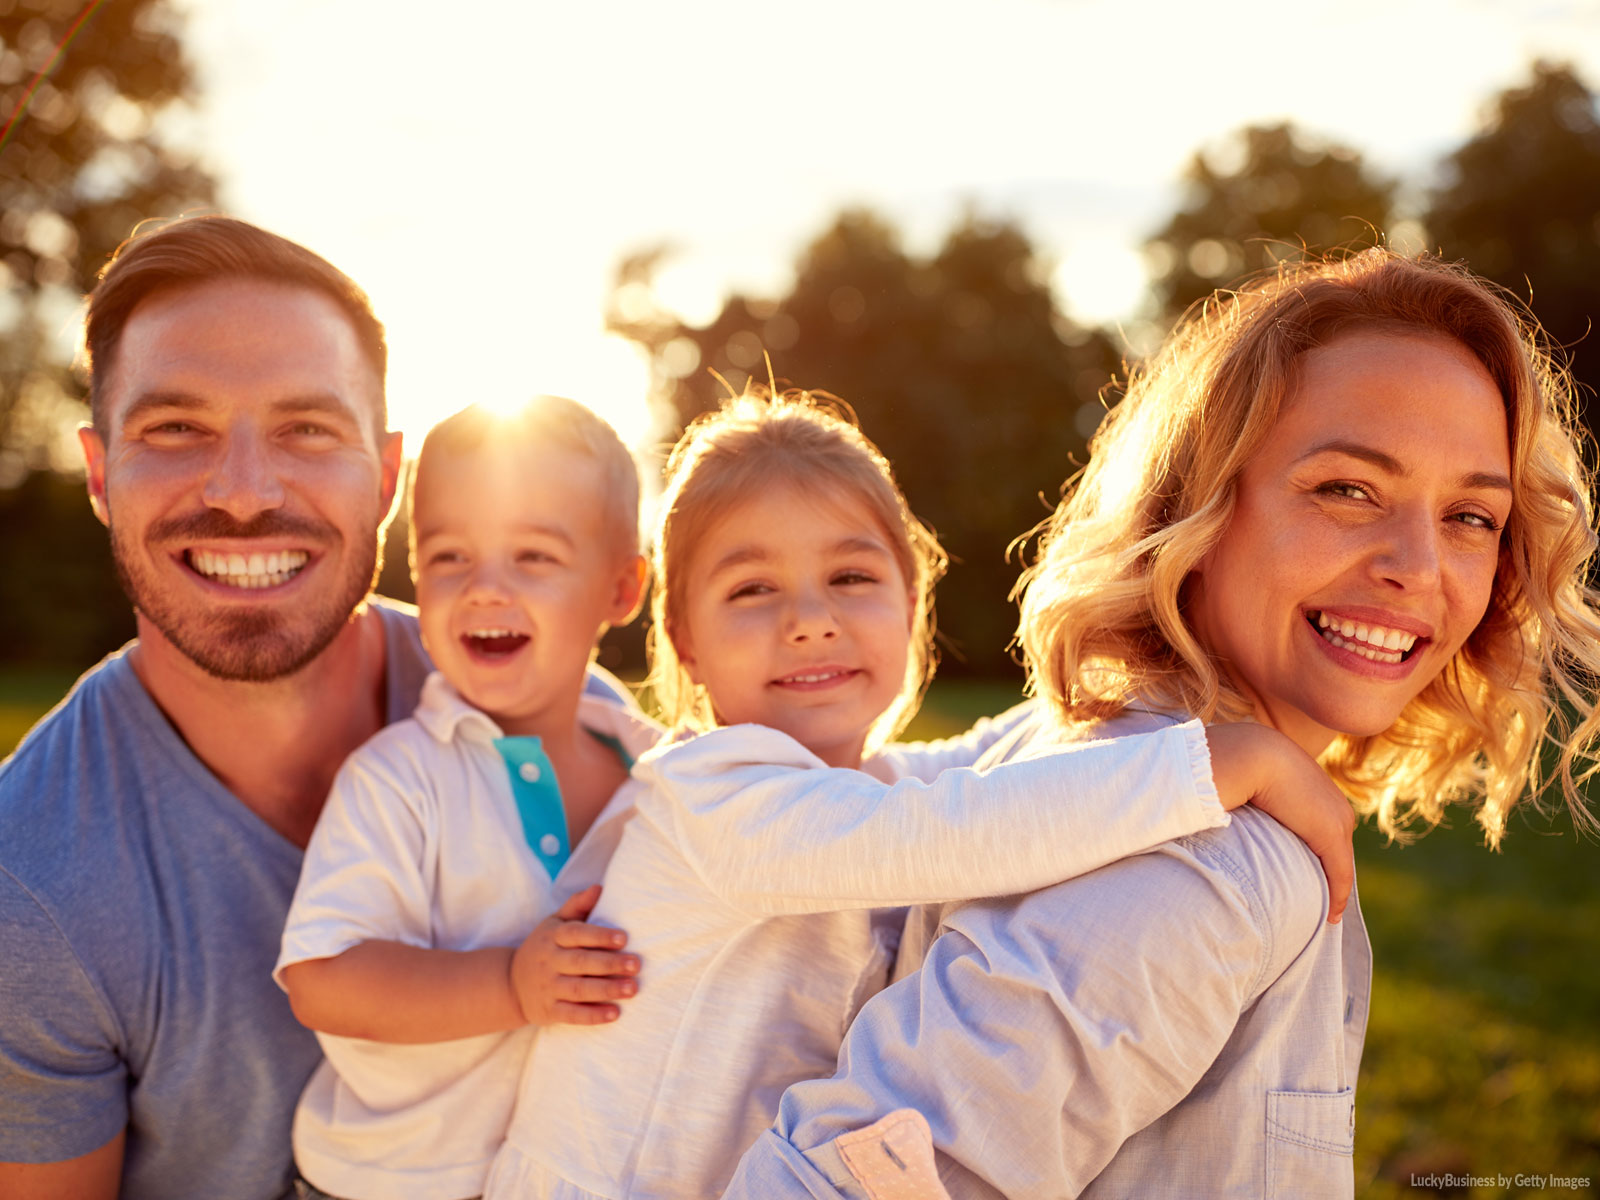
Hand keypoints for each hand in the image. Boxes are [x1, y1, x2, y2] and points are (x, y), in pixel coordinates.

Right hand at [509, 884, 640, 1024]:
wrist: (510, 984)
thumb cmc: (544, 947)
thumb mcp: (554, 923)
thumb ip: (577, 906)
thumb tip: (599, 887)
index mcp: (552, 937)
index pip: (576, 934)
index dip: (600, 936)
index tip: (624, 938)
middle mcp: (549, 962)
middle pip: (580, 962)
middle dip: (610, 964)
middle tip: (636, 964)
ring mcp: (548, 988)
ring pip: (578, 989)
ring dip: (607, 990)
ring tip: (633, 988)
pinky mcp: (549, 1011)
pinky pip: (572, 1014)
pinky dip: (593, 1016)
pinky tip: (614, 1013)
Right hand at [1204, 723, 1355, 923]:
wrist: (1250, 754)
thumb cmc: (1238, 763)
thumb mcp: (1249, 780)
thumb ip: (1249, 795)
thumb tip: (1227, 805)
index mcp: (1316, 787)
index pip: (1321, 827)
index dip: (1316, 853)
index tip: (1307, 876)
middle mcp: (1334, 803)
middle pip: (1337, 848)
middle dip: (1330, 874)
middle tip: (1319, 904)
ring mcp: (1336, 819)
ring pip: (1340, 864)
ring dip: (1334, 889)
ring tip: (1324, 914)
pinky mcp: (1331, 835)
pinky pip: (1339, 874)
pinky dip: (1336, 897)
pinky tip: (1330, 916)